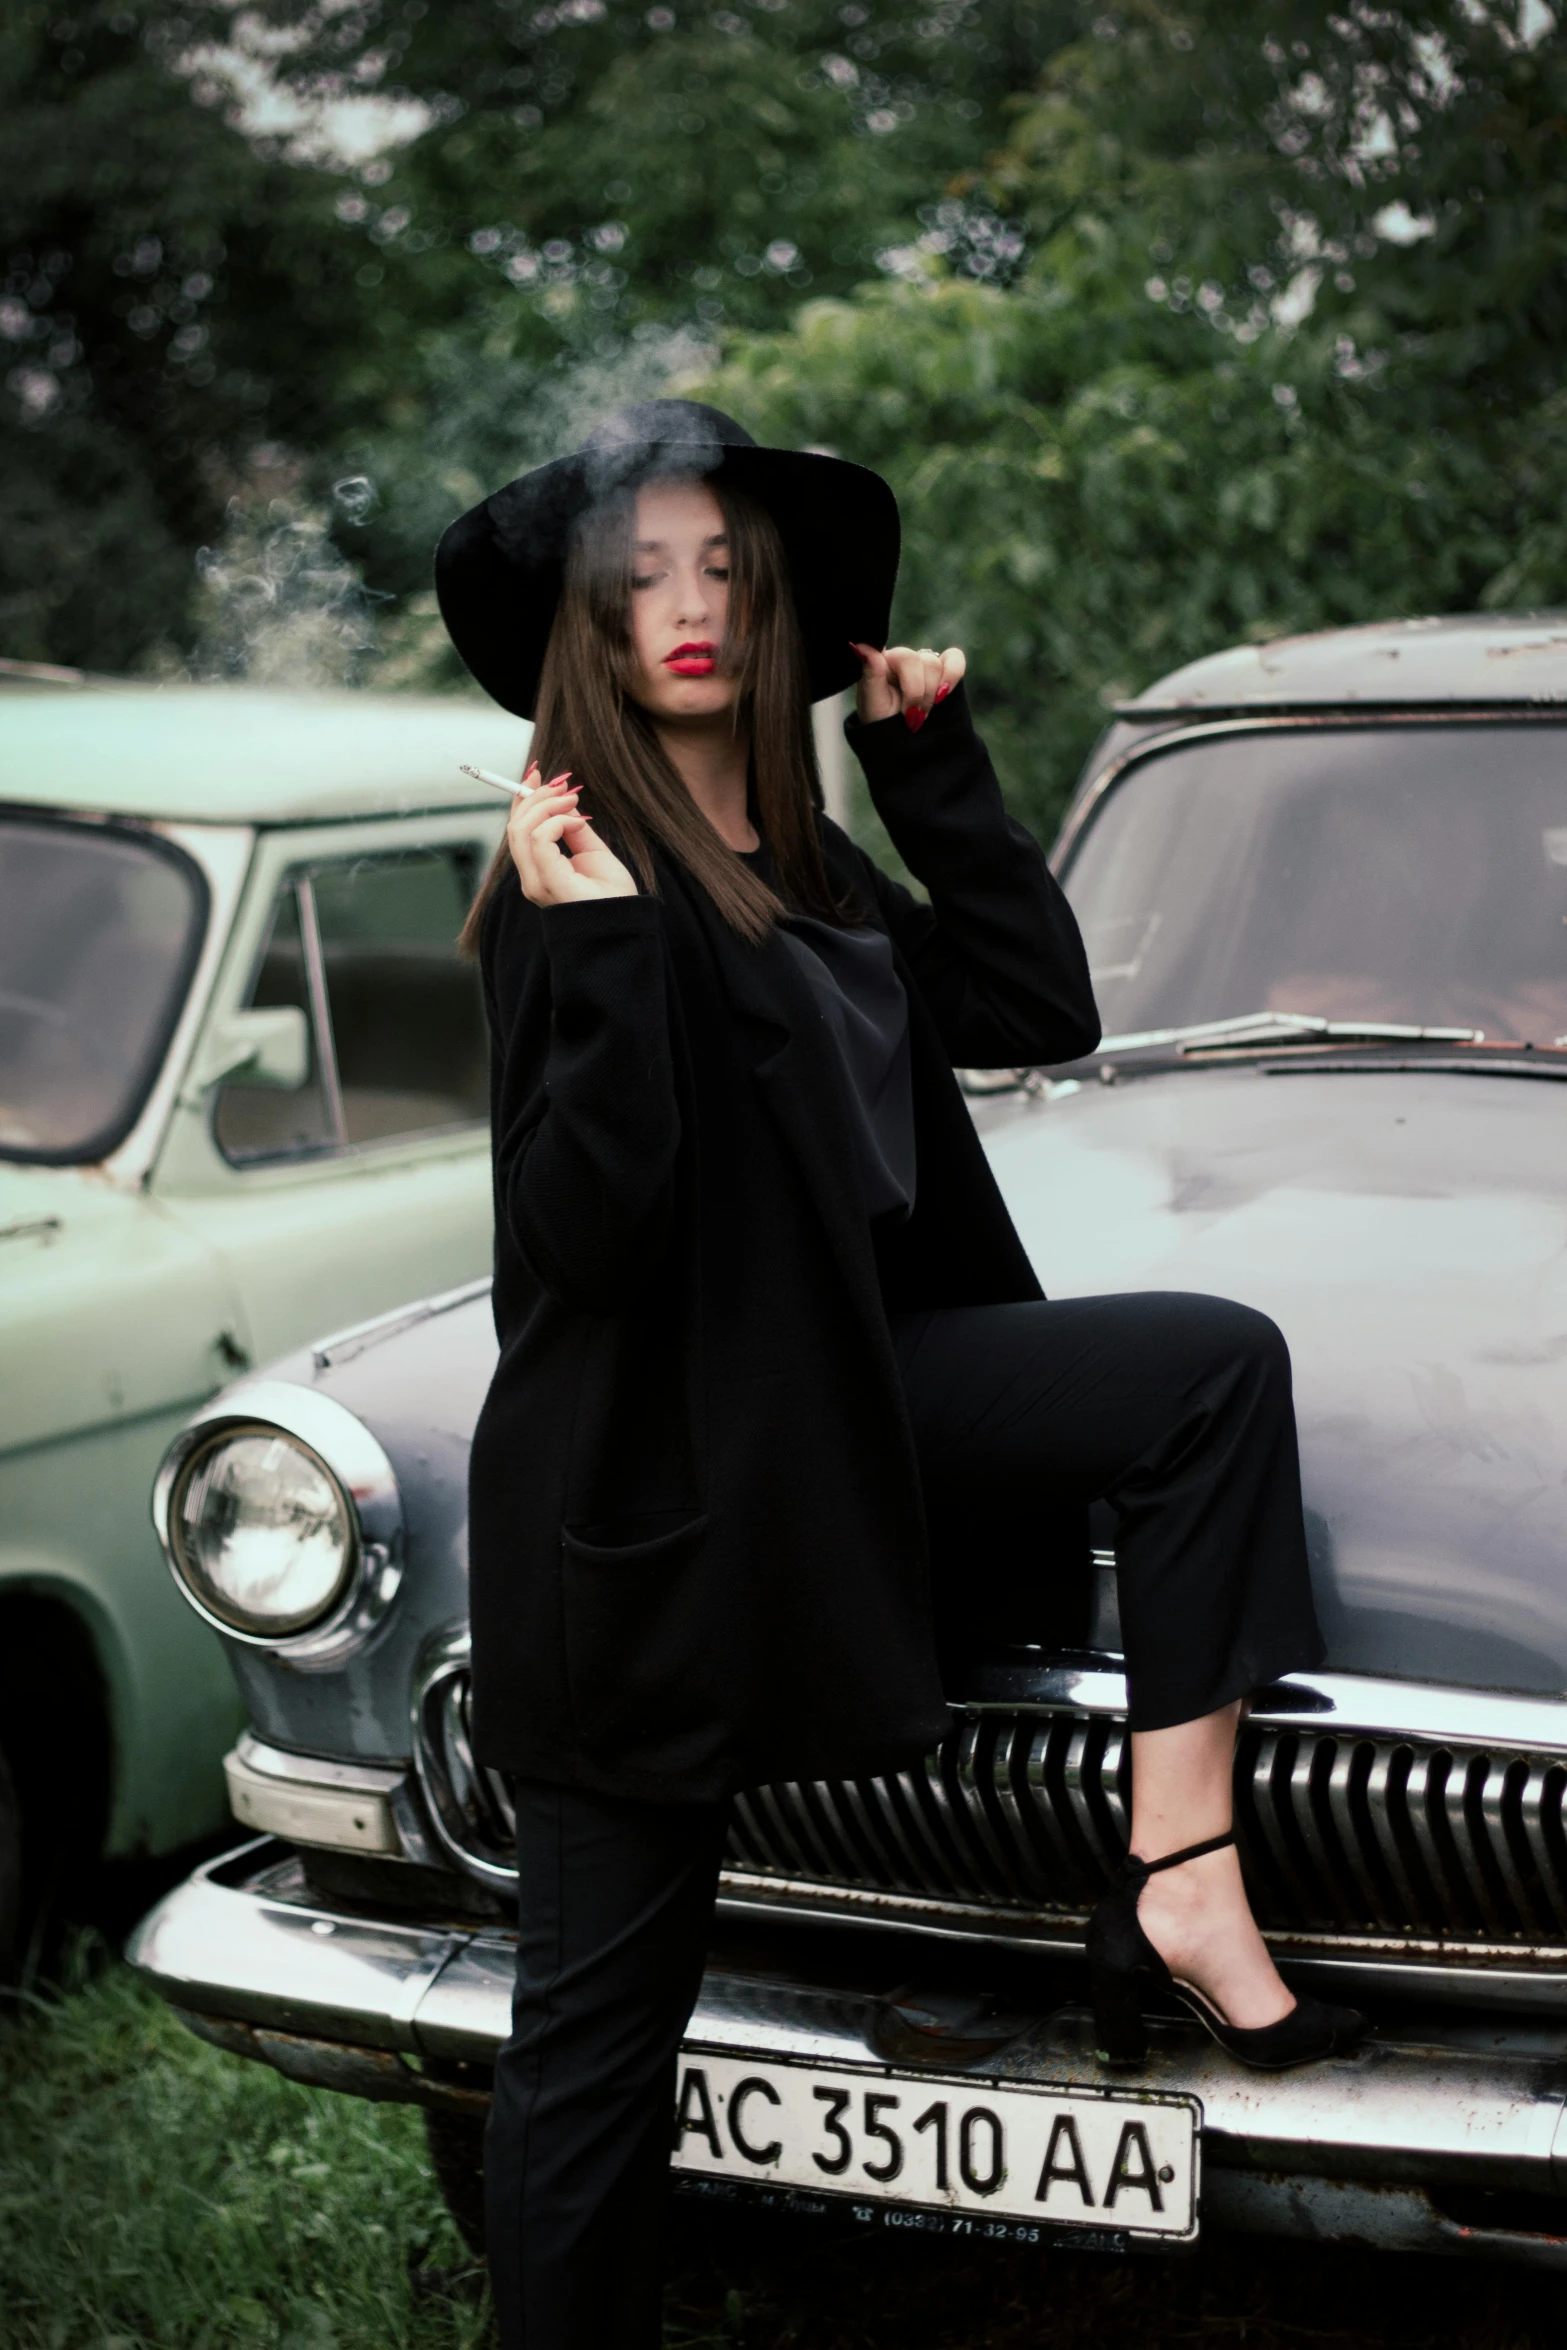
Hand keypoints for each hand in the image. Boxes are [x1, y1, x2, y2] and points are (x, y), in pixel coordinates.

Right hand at [505, 765, 637, 906]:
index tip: (536, 775)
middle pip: (516, 826)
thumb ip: (574, 826)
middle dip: (536, 797)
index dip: (523, 799)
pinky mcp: (548, 882)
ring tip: (574, 800)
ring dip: (548, 806)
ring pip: (522, 829)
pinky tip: (579, 822)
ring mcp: (536, 882)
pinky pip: (539, 839)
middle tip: (564, 786)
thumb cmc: (611, 894)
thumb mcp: (592, 850)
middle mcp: (532, 878)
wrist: (625, 922)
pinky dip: (558, 822)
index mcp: (538, 871)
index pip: (518, 829)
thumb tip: (564, 798)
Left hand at [850, 642, 965, 731]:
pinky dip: (952, 676)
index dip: (912, 686)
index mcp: (883, 662)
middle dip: (920, 696)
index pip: (904, 656)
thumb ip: (870, 675)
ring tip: (922, 714)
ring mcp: (923, 663)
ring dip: (931, 695)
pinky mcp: (943, 670)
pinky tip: (943, 695)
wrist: (901, 745)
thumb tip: (860, 646)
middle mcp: (903, 658)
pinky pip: (955, 660)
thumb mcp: (872, 706)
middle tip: (911, 718)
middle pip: (923, 662)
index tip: (907, 712)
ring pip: (937, 665)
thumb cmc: (881, 724)